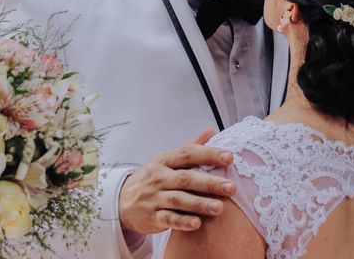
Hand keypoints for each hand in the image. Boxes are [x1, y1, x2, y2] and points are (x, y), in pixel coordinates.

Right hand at [119, 128, 235, 234]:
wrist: (122, 202)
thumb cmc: (153, 178)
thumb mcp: (167, 160)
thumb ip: (191, 147)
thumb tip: (212, 130)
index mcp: (165, 160)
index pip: (188, 154)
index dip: (208, 154)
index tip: (229, 157)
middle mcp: (159, 177)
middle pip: (185, 178)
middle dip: (209, 183)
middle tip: (231, 187)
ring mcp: (154, 197)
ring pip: (178, 199)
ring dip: (199, 204)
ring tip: (220, 208)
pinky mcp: (152, 217)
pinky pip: (168, 219)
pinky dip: (182, 222)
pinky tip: (197, 224)